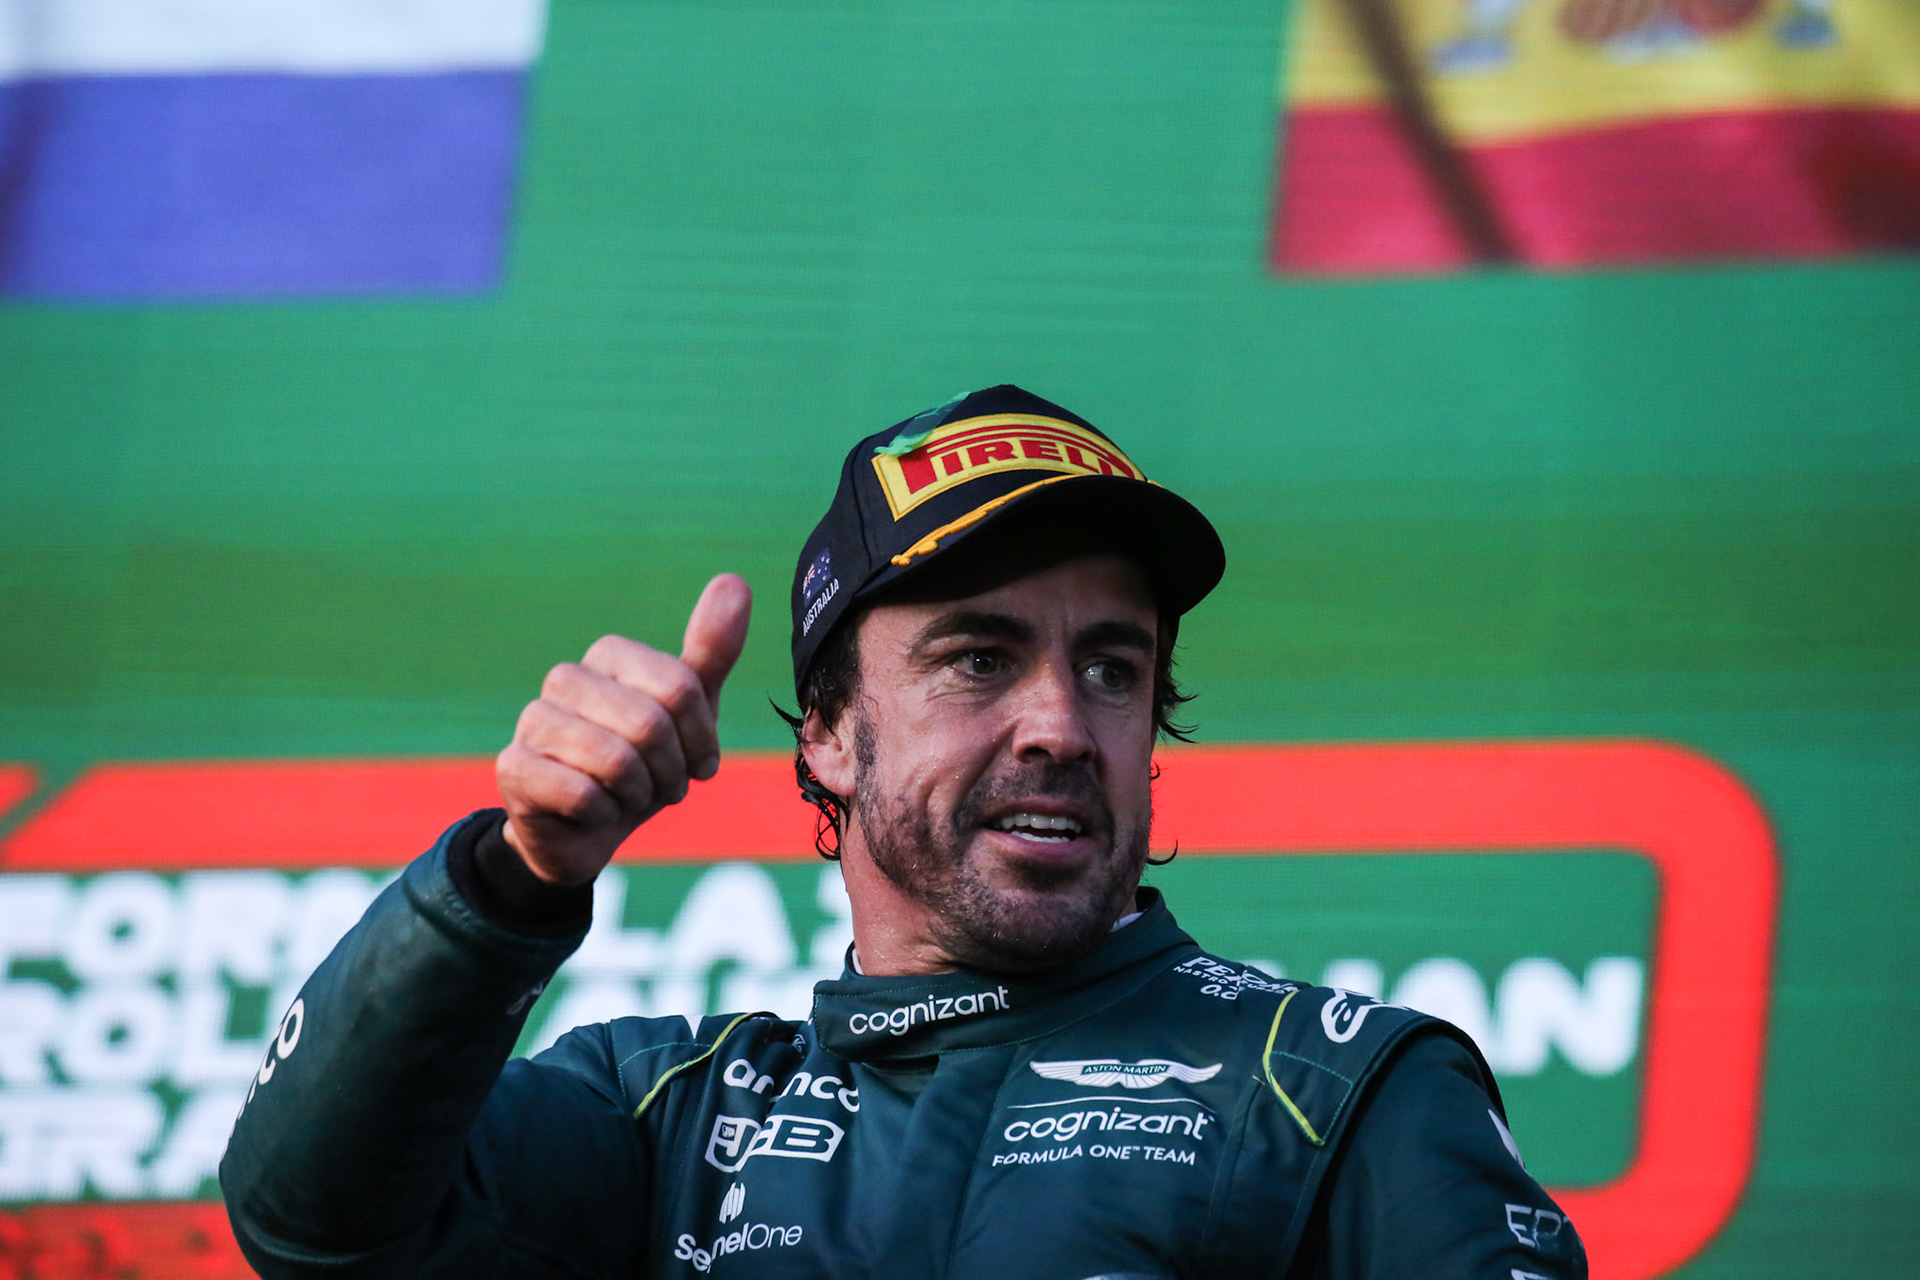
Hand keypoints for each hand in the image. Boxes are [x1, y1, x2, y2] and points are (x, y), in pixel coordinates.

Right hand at [496, 573, 751, 885]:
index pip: (681, 689)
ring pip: (617, 760)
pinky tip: (590, 812)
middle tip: (659, 786)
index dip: (701, 741)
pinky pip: (583, 795)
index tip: (695, 762)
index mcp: (610, 655)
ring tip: (627, 797)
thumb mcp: (690, 711)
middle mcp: (566, 677)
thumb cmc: (644, 764)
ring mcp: (533, 720)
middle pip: (651, 724)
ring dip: (637, 795)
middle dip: (670, 772)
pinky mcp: (514, 767)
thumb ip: (712, 649)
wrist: (587, 832)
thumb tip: (734, 580)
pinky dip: (602, 815)